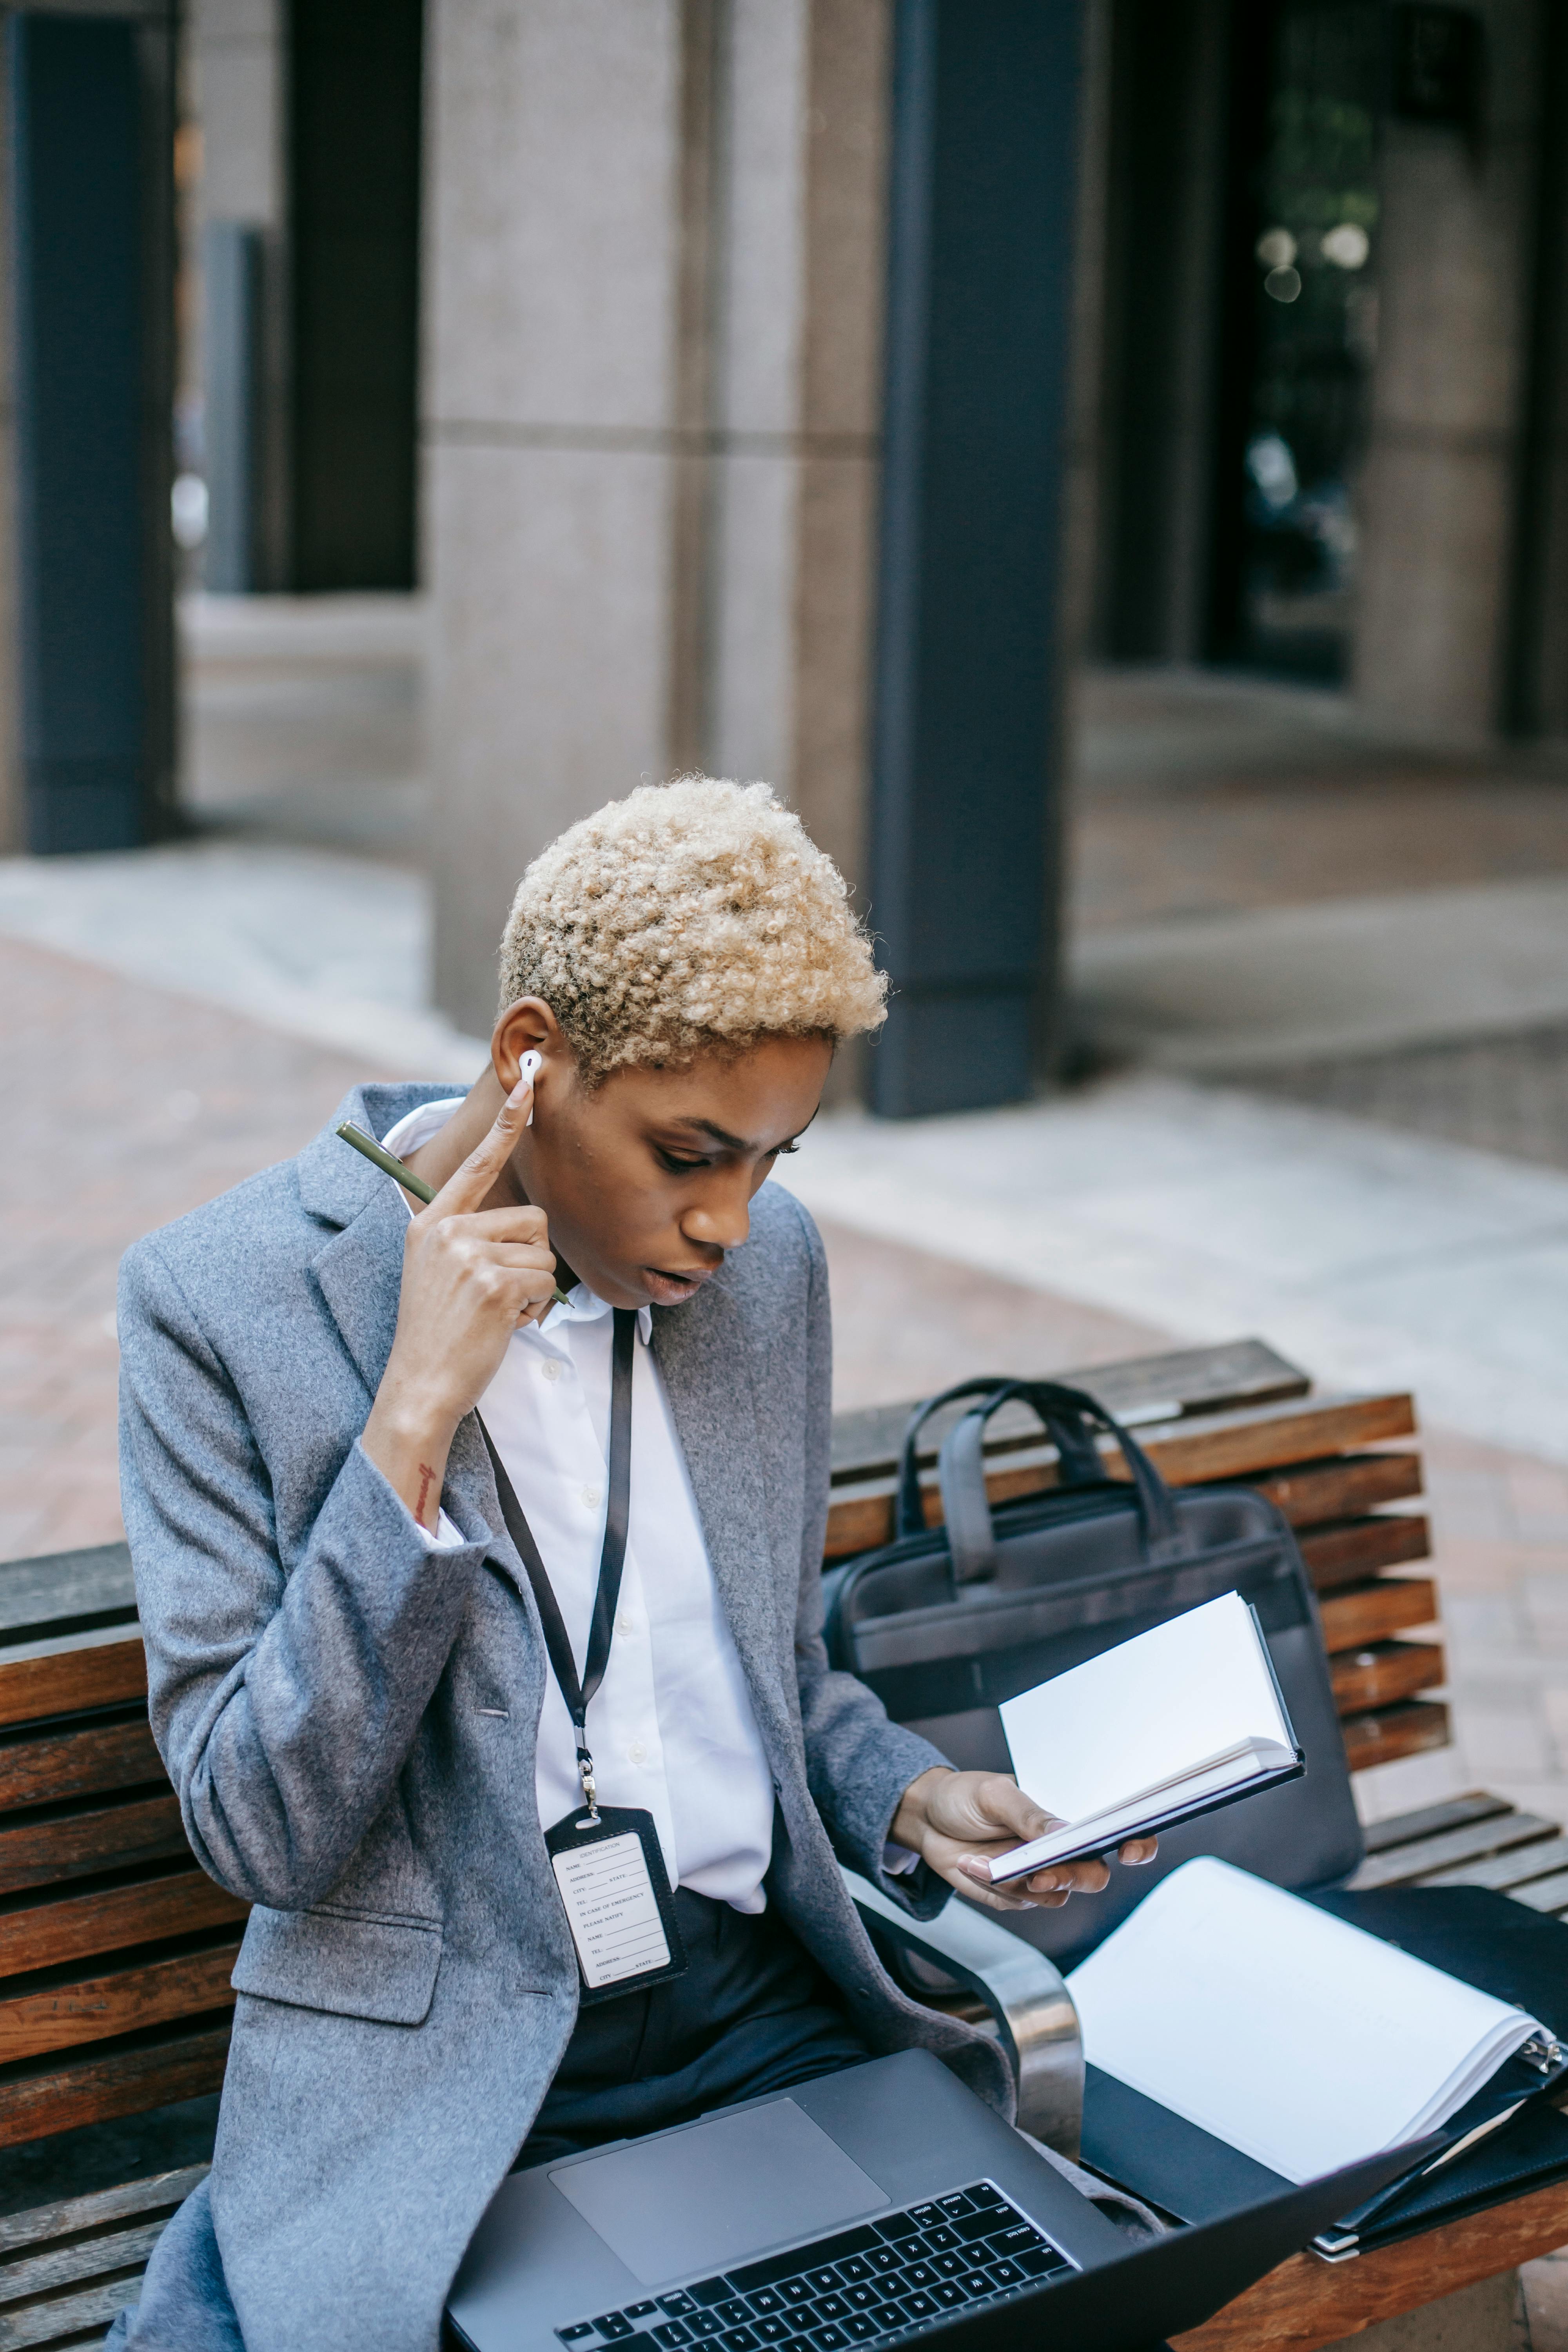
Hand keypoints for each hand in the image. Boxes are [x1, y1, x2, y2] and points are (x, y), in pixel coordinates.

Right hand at [361, 1071, 556, 1525]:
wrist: (420, 1385)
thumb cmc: (439, 1333)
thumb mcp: (438, 1270)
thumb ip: (467, 1237)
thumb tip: (522, 1222)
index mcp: (431, 1222)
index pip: (477, 1162)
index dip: (507, 1123)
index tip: (527, 1082)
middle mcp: (448, 1230)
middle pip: (533, 1220)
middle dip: (530, 1260)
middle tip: (495, 1295)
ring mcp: (470, 1255)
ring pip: (544, 1255)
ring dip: (534, 1289)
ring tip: (496, 1312)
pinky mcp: (495, 1284)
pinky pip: (547, 1284)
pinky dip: (536, 1310)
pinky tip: (503, 1325)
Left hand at [890, 1767, 1157, 1913]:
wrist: (927, 1818)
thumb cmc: (966, 1796)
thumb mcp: (995, 1795)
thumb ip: (1030, 1815)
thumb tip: (1064, 1832)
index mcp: (1065, 1818)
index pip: (1114, 1834)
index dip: (1135, 1843)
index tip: (1130, 1848)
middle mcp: (1061, 1851)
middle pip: (1093, 1876)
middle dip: (1074, 1876)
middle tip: (1043, 1872)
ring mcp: (1038, 1876)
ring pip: (1056, 1896)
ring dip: (1026, 1885)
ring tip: (992, 1864)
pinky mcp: (1013, 1895)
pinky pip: (1016, 1903)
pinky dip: (992, 1885)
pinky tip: (971, 1864)